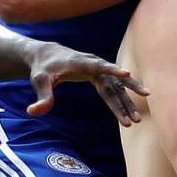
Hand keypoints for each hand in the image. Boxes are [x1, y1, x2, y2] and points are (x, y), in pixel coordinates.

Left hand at [25, 43, 147, 125]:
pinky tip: (130, 114)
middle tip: (143, 103)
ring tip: (136, 120)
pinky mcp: (100, 77)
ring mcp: (99, 71)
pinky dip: (121, 102)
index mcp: (81, 62)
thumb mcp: (39, 81)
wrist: (48, 56)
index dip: (112, 69)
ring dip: (127, 103)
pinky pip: (114, 90)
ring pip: (117, 87)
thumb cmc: (43, 68)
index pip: (98, 65)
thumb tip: (33, 112)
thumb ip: (41, 97)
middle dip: (129, 92)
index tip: (127, 73)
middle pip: (114, 79)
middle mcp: (94, 65)